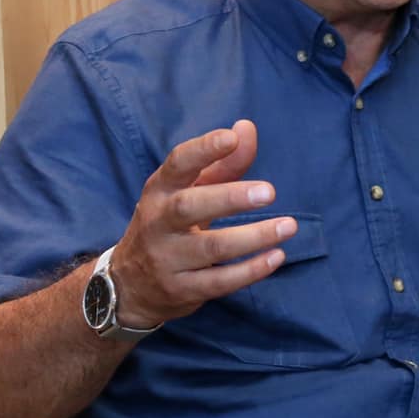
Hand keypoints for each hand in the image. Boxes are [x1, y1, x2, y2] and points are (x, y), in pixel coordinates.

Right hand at [109, 119, 295, 327]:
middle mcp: (158, 222)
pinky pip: (219, 281)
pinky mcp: (181, 289)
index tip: (231, 137)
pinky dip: (250, 270)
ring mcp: (167, 259)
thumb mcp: (188, 191)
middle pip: (190, 206)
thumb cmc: (170, 224)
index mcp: (160, 190)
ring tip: (288, 226)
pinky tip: (276, 256)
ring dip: (253, 237)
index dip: (203, 148)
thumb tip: (246, 128)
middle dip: (230, 198)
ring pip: (212, 248)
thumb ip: (222, 163)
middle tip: (270, 192)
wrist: (129, 284)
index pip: (178, 164)